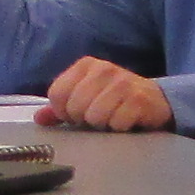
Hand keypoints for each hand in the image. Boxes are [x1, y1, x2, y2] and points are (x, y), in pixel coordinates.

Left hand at [41, 57, 174, 132]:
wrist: (155, 100)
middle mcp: (103, 68)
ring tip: (112, 118)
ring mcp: (123, 82)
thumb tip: (39, 118)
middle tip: (97, 118)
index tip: (77, 115)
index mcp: (85, 65)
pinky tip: (126, 121)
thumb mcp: (86, 98)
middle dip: (83, 120)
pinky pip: (116, 123)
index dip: (63, 112)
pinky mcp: (139, 99)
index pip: (57, 93)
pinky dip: (119, 128)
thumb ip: (61, 108)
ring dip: (102, 125)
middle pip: (74, 107)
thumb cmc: (115, 100)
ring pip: (94, 116)